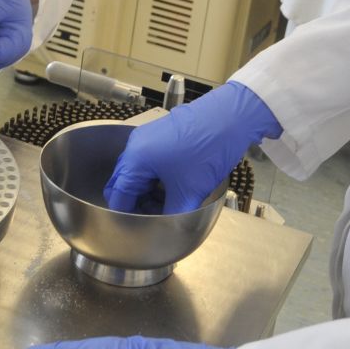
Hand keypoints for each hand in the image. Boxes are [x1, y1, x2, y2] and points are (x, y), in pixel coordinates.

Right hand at [104, 82, 281, 214]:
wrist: (230, 117)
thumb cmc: (207, 150)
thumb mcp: (190, 192)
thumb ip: (174, 217)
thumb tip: (168, 231)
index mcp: (135, 160)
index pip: (118, 196)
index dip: (128, 217)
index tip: (139, 231)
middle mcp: (135, 146)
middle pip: (124, 184)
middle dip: (137, 205)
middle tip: (153, 220)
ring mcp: (147, 138)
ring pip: (137, 174)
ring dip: (147, 193)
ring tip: (168, 207)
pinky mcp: (160, 135)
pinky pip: (148, 163)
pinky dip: (156, 179)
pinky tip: (173, 189)